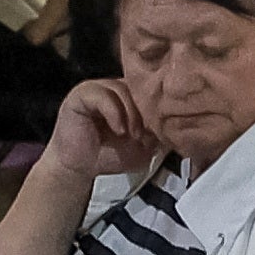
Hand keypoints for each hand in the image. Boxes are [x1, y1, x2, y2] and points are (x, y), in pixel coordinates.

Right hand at [43, 77, 159, 177]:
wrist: (79, 168)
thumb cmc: (108, 155)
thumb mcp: (141, 147)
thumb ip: (157, 134)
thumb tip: (175, 125)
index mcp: (128, 96)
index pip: (149, 90)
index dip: (157, 107)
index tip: (162, 129)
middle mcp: (113, 88)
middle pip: (138, 87)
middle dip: (146, 111)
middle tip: (147, 134)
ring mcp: (96, 88)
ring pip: (122, 89)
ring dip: (132, 113)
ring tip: (133, 134)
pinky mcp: (81, 94)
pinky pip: (102, 94)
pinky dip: (114, 112)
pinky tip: (119, 129)